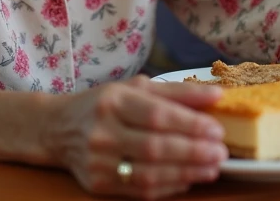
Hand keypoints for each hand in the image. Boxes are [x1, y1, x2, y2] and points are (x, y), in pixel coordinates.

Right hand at [46, 76, 227, 197]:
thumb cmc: (104, 104)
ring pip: (149, 173)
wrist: (58, 129)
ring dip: (186, 173)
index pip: (157, 115)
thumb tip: (217, 95)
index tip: (217, 129)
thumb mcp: (136, 88)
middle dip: (194, 151)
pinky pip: (139, 190)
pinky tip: (188, 180)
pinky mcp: (98, 184)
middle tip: (221, 152)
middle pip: (155, 146)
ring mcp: (98, 161)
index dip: (190, 124)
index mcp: (113, 102)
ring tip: (212, 168)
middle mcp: (102, 131)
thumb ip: (177, 92)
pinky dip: (169, 187)